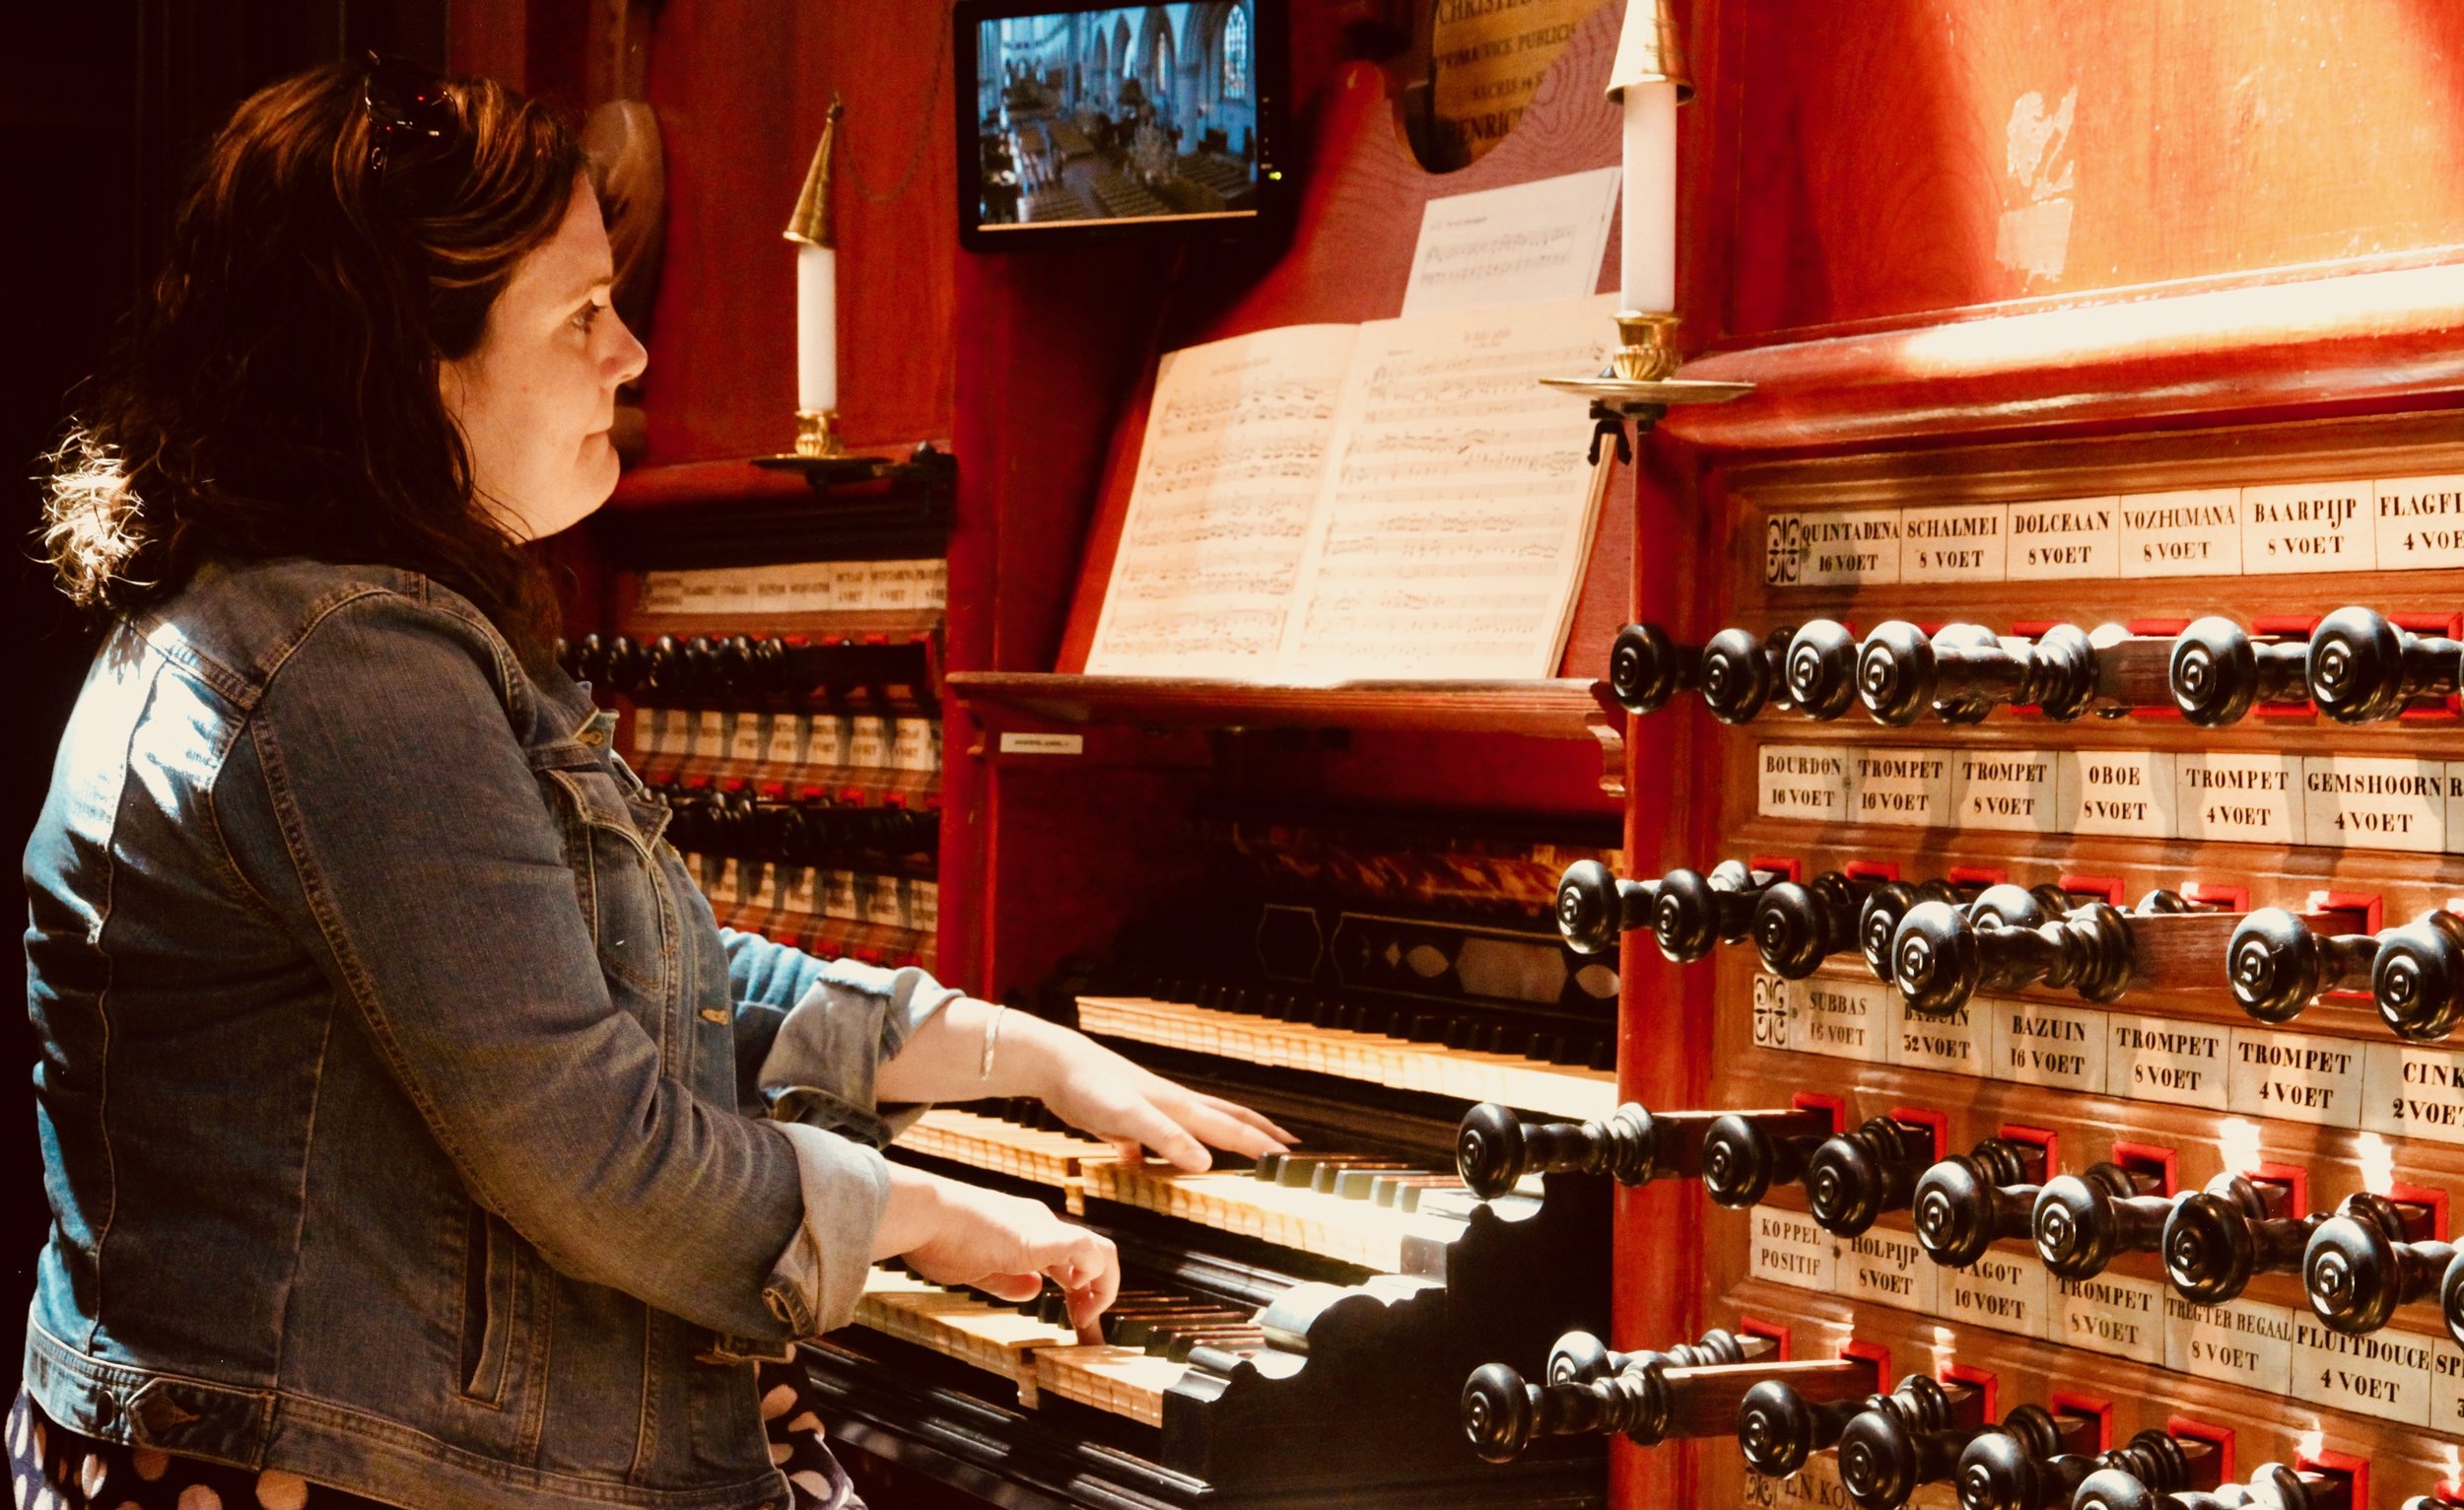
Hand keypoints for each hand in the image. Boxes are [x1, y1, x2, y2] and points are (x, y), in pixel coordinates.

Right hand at [874, 1165, 1119, 1339]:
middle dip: (1099, 1295)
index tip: (1076, 1323)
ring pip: (1100, 1251)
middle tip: (1088, 1331)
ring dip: (1103, 1289)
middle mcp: (1041, 1224)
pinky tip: (1075, 1296)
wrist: (922, 1213)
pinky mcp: (1039, 1238)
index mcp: (1025, 1231)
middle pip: (1092, 1257)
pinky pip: (1087, 1250)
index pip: (1069, 1261)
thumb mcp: (976, 1267)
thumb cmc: (936, 1238)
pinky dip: (1094, 1275)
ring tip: (1085, 1321)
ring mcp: (1043, 1228)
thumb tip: (1035, 1290)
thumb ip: (1007, 1280)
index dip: (1079, 1293)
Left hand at [1021, 1020, 1293, 1171]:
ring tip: (1238, 1148)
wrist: (1053, 1064)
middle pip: (1223, 1119)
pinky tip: (1150, 1164)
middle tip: (1285, 1145)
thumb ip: (1166, 1138)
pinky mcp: (1124, 1120)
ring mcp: (1149, 1111)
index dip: (1260, 1143)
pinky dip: (1164, 1152)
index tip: (1289, 1156)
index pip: (1229, 1127)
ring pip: (1194, 1126)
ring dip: (1221, 1138)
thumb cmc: (1089, 1086)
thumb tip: (1206, 1162)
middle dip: (1257, 1132)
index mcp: (1177, 1107)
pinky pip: (1154, 1139)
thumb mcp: (1129, 1116)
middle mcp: (1169, 1106)